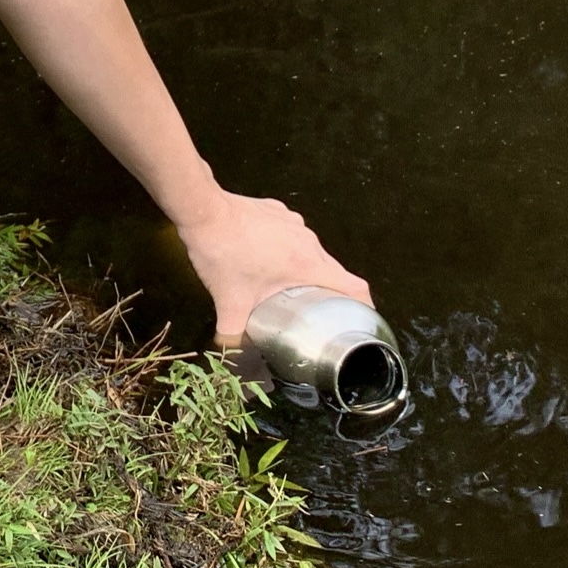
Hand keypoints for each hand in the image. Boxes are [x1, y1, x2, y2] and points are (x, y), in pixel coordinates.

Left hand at [176, 189, 371, 340]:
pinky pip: (291, 234)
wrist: (202, 209)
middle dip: (329, 293)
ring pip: (311, 251)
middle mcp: (308, 241)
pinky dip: (286, 249)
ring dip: (305, 270)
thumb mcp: (229, 301)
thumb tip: (231, 357)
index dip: (365, 306)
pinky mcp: (277, 212)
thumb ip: (232, 334)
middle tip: (318, 314)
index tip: (364, 321)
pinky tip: (263, 259)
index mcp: (307, 264)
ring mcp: (293, 222)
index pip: (355, 287)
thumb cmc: (221, 252)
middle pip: (333, 271)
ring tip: (288, 288)